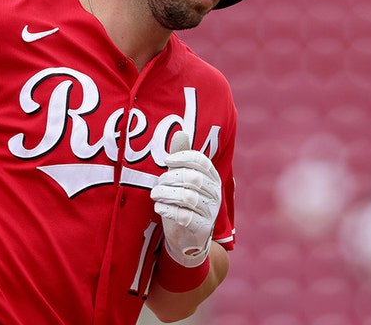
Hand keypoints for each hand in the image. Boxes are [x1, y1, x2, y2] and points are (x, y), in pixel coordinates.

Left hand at [151, 131, 221, 267]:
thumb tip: (180, 132)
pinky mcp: (202, 228)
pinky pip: (184, 216)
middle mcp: (215, 193)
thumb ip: (181, 158)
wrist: (188, 239)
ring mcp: (211, 212)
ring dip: (166, 194)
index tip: (167, 161)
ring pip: (187, 197)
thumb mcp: (181, 179)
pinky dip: (167, 210)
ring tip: (155, 195)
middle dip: (170, 179)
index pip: (201, 161)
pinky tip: (159, 208)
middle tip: (158, 184)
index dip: (182, 158)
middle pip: (192, 178)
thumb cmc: (183, 203)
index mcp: (212, 177)